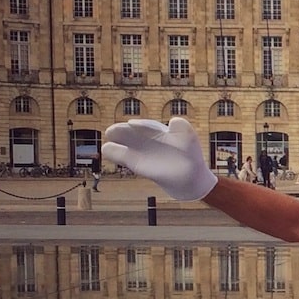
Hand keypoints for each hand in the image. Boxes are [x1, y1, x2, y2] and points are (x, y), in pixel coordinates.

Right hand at [100, 117, 216, 201]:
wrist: (191, 178)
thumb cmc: (191, 156)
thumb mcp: (189, 138)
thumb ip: (182, 127)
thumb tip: (172, 121)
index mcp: (158, 132)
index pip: (146, 126)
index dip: (140, 126)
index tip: (132, 125)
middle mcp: (146, 140)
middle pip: (129, 133)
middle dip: (121, 132)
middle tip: (112, 132)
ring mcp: (141, 152)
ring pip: (124, 145)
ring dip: (116, 145)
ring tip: (107, 147)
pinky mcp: (138, 165)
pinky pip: (124, 157)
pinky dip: (116, 154)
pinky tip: (108, 151)